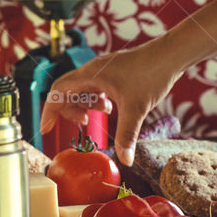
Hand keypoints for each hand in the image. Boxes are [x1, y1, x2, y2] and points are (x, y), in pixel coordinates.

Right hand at [39, 40, 181, 165]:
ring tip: (100, 115)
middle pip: (67, 91)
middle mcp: (93, 70)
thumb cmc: (152, 73)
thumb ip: (128, 136)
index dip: (49, 111)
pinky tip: (110, 108)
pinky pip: (94, 88)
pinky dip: (96, 100)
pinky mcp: (112, 72)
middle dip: (70, 110)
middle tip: (82, 124)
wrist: (170, 55)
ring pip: (81, 90)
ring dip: (85, 105)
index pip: (58, 91)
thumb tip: (125, 160)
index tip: (46, 129)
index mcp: (91, 75)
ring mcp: (102, 70)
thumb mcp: (136, 109)